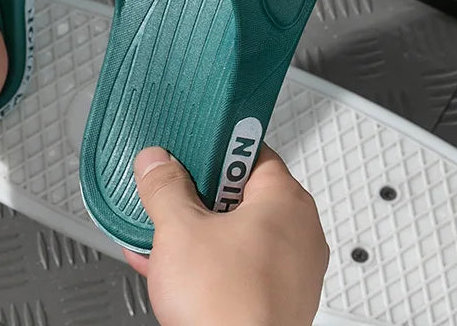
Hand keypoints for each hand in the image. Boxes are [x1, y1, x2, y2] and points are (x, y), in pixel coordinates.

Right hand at [125, 144, 328, 325]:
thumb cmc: (228, 308)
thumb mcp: (179, 229)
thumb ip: (164, 186)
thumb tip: (157, 162)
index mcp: (287, 202)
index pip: (253, 151)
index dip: (215, 148)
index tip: (190, 149)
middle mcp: (299, 234)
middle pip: (241, 194)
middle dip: (197, 196)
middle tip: (170, 194)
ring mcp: (290, 272)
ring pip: (235, 233)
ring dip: (196, 232)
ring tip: (161, 234)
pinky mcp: (275, 301)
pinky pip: (237, 268)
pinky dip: (205, 263)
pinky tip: (168, 267)